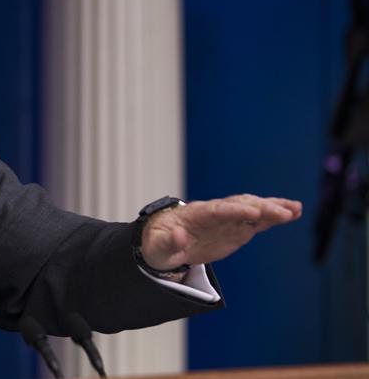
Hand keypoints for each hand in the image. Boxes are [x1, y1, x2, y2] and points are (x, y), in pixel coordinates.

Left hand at [140, 194, 302, 270]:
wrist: (164, 243)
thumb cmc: (158, 243)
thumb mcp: (158, 246)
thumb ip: (169, 242)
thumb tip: (180, 236)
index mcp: (195, 214)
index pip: (218, 210)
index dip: (236, 210)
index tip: (254, 211)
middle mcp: (215, 212)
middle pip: (240, 206)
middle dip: (261, 208)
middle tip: (284, 213)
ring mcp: (228, 219)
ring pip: (253, 208)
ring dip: (273, 207)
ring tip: (296, 209)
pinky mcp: (237, 228)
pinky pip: (258, 220)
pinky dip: (274, 217)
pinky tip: (293, 213)